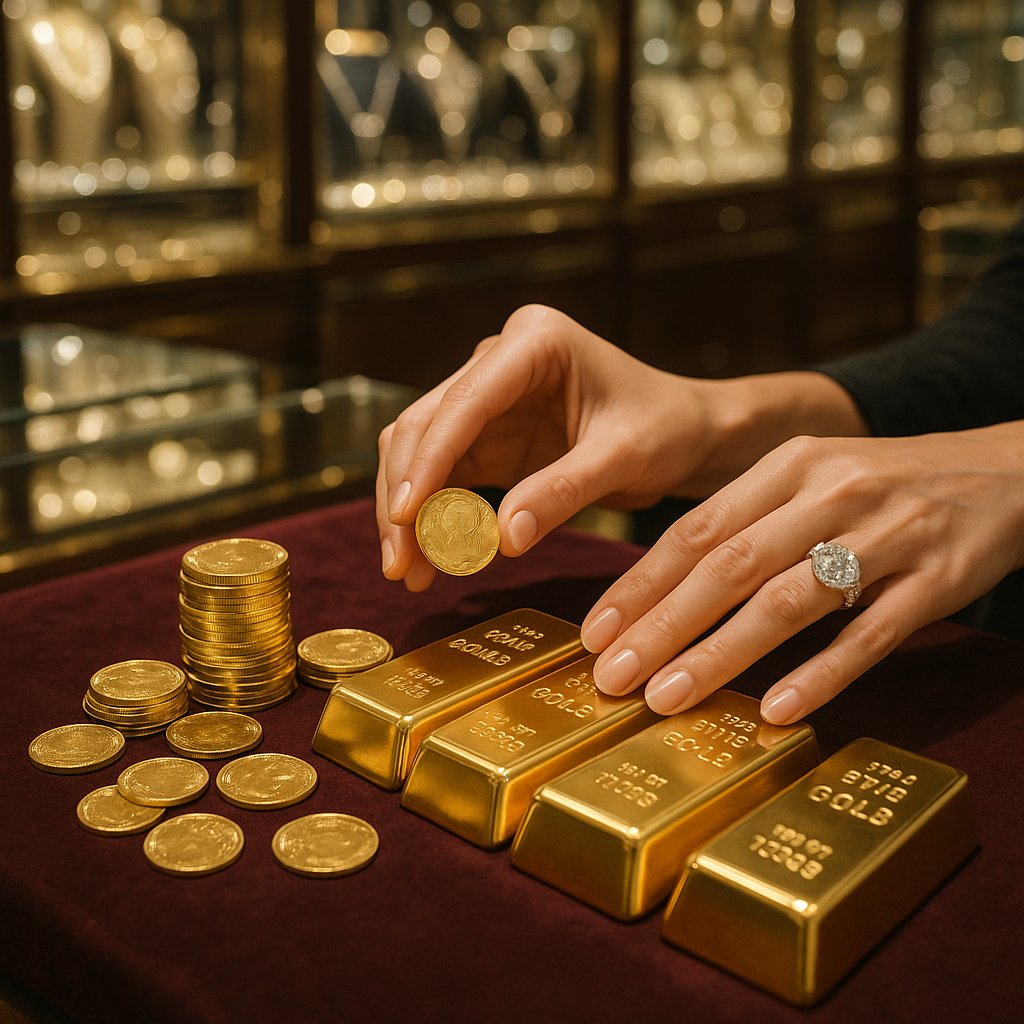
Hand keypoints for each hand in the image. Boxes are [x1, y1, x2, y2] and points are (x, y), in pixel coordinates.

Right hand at [376, 305, 723, 589]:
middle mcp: (498, 361)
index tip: (407, 517)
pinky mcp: (487, 436)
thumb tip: (502, 539)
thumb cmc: (666, 427)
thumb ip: (563, 491)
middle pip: (424, 426)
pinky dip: (431, 517)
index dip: (428, 462)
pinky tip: (429, 560)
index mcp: (533, 342)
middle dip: (406, 496)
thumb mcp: (623, 457)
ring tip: (409, 572)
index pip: (463, 403)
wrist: (687, 431)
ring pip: (420, 452)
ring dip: (409, 512)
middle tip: (401, 564)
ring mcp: (487, 399)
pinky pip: (442, 475)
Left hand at [582, 424, 1023, 722]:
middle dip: (662, 626)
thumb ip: (744, 522)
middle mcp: (830, 493)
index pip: (697, 529)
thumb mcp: (810, 478)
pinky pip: (870, 635)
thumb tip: (661, 590)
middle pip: (731, 566)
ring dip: (722, 654)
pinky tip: (777, 709)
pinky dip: (821, 673)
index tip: (594, 633)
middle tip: (612, 677)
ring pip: (790, 600)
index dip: (641, 584)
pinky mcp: (937, 580)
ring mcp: (886, 535)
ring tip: (668, 698)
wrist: (1004, 471)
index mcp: (788, 466)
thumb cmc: (882, 486)